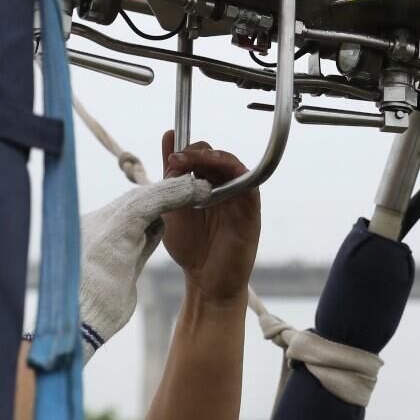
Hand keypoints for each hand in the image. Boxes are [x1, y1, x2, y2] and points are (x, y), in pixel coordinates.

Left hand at [159, 131, 259, 306]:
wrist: (205, 282)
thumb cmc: (191, 248)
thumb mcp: (172, 206)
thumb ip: (171, 176)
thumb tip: (169, 137)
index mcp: (206, 185)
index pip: (199, 155)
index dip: (185, 150)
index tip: (170, 155)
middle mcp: (224, 187)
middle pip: (214, 155)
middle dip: (194, 153)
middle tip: (176, 160)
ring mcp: (238, 196)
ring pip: (230, 163)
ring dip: (210, 157)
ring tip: (190, 162)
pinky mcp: (250, 207)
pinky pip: (248, 180)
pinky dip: (232, 169)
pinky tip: (215, 169)